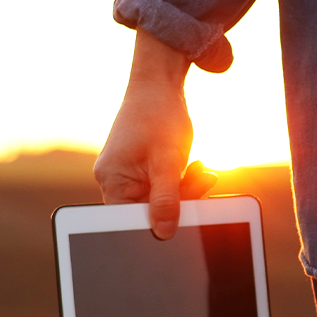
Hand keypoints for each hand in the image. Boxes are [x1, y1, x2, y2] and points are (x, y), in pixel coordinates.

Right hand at [94, 30, 217, 238]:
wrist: (160, 83)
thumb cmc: (159, 114)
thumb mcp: (168, 161)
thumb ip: (166, 199)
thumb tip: (163, 233)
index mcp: (112, 180)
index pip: (129, 220)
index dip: (157, 223)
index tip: (184, 216)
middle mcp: (114, 180)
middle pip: (147, 211)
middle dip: (179, 201)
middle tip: (203, 181)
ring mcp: (127, 175)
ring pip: (159, 199)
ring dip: (185, 190)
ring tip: (200, 170)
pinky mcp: (140, 170)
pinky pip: (161, 187)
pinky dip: (181, 181)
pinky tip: (194, 167)